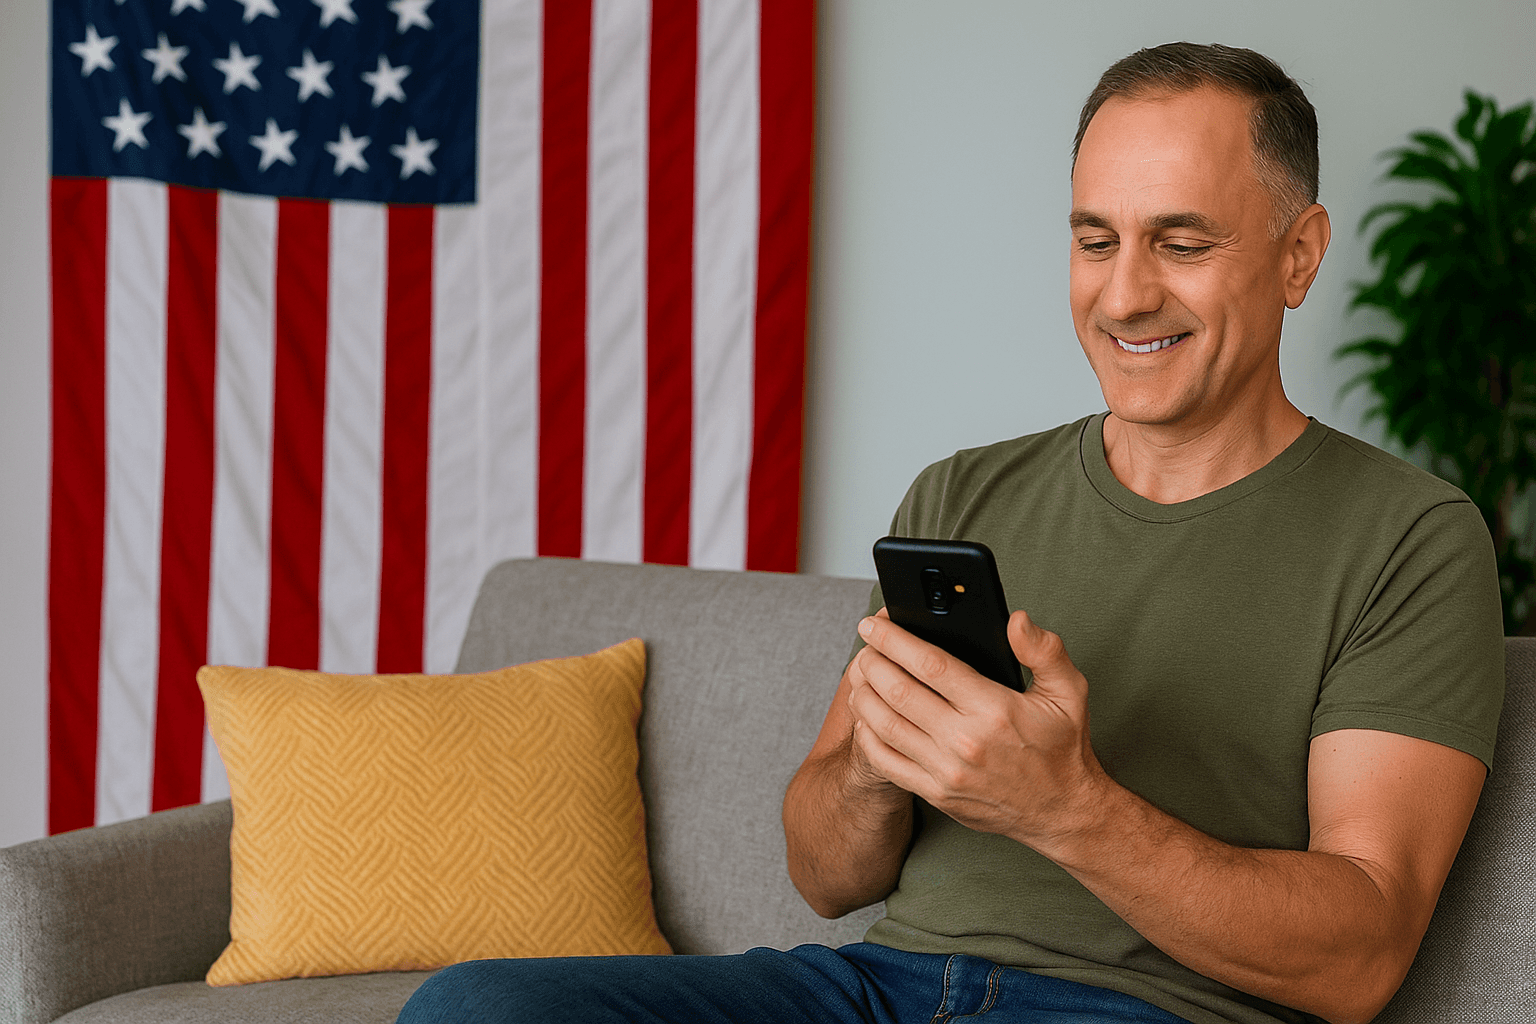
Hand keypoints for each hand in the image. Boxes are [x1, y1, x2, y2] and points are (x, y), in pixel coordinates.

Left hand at [848, 608, 1108, 849]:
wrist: (1063, 811)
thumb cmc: (1061, 748)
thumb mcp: (1068, 692)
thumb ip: (1044, 650)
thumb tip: (1017, 621)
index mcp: (994, 709)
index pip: (931, 664)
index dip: (895, 640)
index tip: (875, 624)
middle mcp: (965, 741)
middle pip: (898, 692)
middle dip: (872, 662)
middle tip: (865, 645)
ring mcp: (947, 771)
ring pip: (885, 726)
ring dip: (864, 695)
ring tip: (859, 676)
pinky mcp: (937, 794)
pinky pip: (886, 763)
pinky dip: (867, 736)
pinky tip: (865, 717)